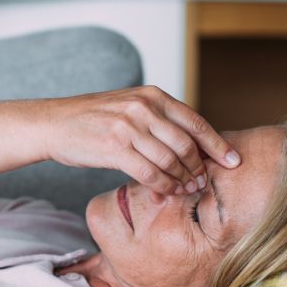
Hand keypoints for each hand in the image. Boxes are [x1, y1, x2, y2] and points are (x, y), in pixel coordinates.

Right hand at [38, 85, 240, 195]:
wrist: (53, 124)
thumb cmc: (92, 120)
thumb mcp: (129, 106)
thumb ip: (158, 118)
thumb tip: (190, 142)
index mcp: (152, 96)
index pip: (196, 121)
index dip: (217, 144)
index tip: (233, 161)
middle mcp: (143, 108)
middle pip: (186, 144)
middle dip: (199, 168)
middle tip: (204, 183)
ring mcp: (128, 127)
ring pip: (170, 160)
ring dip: (183, 179)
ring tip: (188, 190)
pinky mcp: (114, 148)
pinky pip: (149, 172)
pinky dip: (163, 185)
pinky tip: (166, 191)